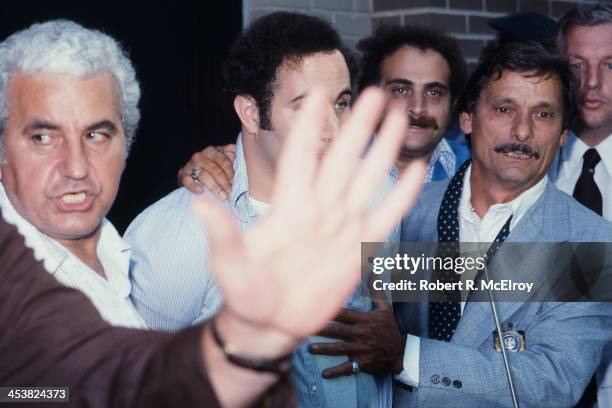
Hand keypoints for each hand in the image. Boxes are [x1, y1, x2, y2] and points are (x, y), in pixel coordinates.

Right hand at [178, 144, 235, 196]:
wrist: (192, 175)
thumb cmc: (212, 168)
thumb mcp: (222, 159)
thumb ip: (232, 155)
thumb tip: (244, 152)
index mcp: (212, 151)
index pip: (224, 162)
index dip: (231, 174)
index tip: (236, 185)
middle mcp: (200, 156)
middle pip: (215, 170)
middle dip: (224, 183)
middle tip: (230, 193)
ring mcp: (190, 165)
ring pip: (204, 176)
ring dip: (214, 187)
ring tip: (222, 196)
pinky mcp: (182, 175)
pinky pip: (187, 180)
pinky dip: (194, 186)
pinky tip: (201, 191)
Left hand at [192, 87, 425, 350]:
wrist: (269, 324)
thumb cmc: (245, 293)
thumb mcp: (228, 263)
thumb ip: (222, 233)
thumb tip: (198, 203)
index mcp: (288, 205)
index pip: (301, 155)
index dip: (308, 124)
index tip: (317, 92)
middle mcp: (318, 207)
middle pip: (342, 158)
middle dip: (358, 126)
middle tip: (376, 94)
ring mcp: (341, 225)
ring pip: (367, 178)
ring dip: (383, 149)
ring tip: (399, 119)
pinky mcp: (358, 248)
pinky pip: (385, 216)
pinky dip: (401, 195)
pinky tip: (415, 171)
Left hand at [309, 298, 405, 377]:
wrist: (401, 350)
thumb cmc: (390, 327)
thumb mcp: (385, 308)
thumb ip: (375, 290)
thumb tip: (372, 270)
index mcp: (364, 320)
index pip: (345, 314)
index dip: (332, 311)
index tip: (318, 307)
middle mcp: (361, 334)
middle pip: (339, 331)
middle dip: (324, 329)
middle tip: (307, 327)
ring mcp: (360, 349)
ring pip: (340, 349)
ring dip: (325, 349)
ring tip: (310, 348)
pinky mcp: (362, 362)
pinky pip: (348, 368)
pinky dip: (336, 372)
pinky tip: (324, 374)